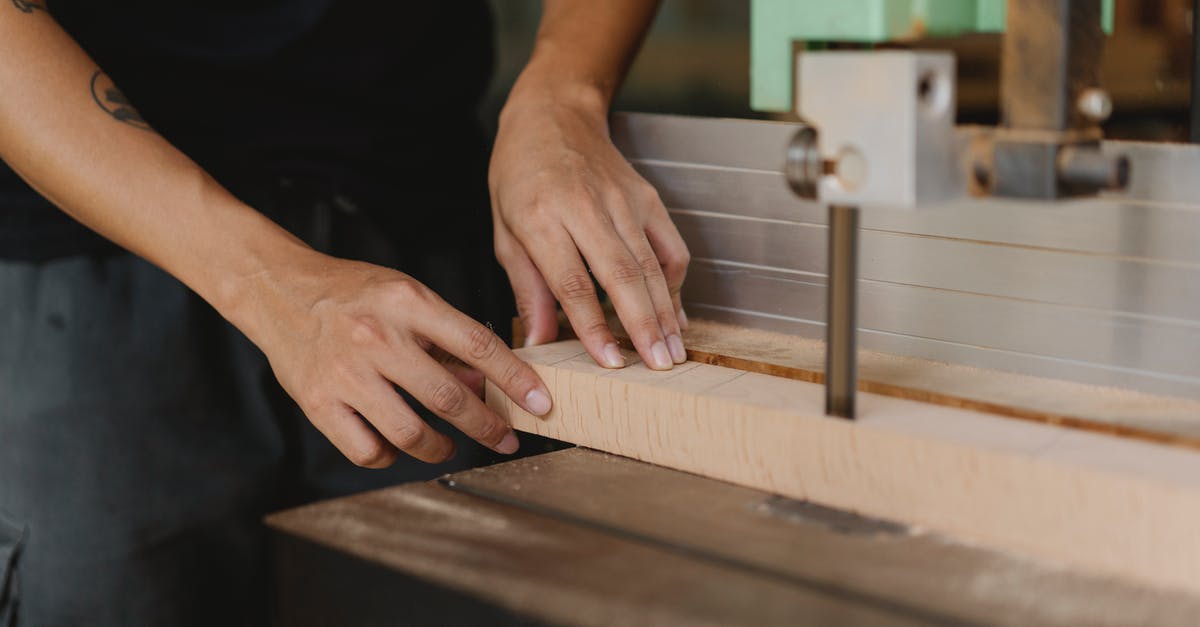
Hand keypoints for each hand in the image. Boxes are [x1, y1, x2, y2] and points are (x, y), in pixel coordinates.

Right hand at [237, 251, 552, 467]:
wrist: (278, 290)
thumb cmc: (353, 294)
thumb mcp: (406, 296)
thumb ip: (446, 338)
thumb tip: (488, 385)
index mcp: (407, 302)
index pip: (477, 344)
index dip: (515, 379)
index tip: (540, 404)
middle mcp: (377, 338)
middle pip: (448, 397)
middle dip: (488, 426)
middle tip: (506, 440)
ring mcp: (345, 373)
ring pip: (410, 432)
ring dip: (442, 448)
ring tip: (450, 447)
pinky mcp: (317, 401)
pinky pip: (367, 450)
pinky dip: (391, 457)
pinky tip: (398, 446)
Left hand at [489, 90, 690, 370]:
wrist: (553, 115)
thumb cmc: (520, 176)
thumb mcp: (505, 232)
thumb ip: (527, 288)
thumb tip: (538, 343)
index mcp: (541, 217)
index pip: (572, 282)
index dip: (592, 326)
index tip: (609, 362)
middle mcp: (586, 207)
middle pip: (622, 275)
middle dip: (643, 326)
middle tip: (659, 366)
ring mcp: (622, 201)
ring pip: (650, 264)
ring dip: (665, 313)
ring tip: (673, 352)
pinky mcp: (647, 198)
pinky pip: (670, 246)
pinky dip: (675, 283)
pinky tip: (674, 314)